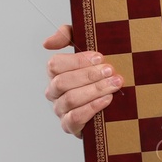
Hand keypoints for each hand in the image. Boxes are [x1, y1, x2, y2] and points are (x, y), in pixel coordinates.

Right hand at [43, 23, 125, 137]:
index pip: (54, 64)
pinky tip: (107, 100)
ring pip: (70, 99)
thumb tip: (47, 43)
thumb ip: (68, 35)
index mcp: (55, 73)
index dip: (77, 60)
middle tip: (111, 71)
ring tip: (114, 84)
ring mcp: (60, 110)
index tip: (100, 57)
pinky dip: (92, 108)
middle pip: (62, 82)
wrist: (114, 102)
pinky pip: (75, 118)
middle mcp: (54, 92)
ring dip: (94, 90)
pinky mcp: (70, 126)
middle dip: (89, 75)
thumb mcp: (87, 48)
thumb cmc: (99, 71)